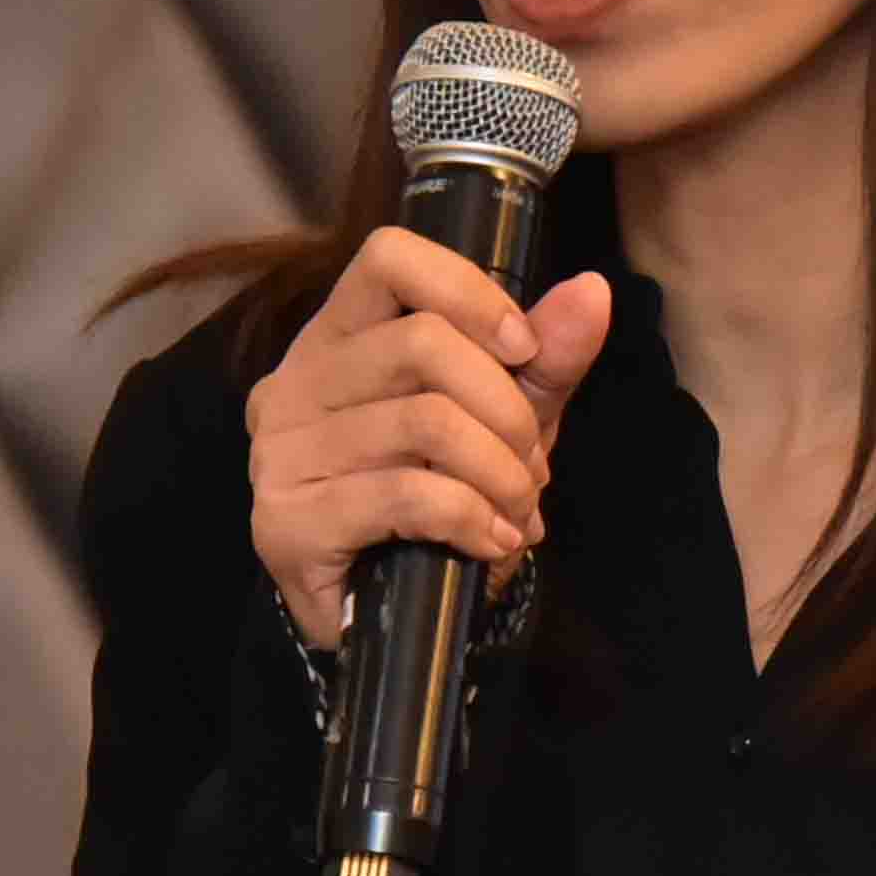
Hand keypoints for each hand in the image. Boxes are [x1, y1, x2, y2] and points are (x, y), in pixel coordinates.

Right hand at [247, 234, 615, 650]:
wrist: (385, 616)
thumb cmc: (436, 500)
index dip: (471, 294)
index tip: (525, 351)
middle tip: (531, 465)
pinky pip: (404, 496)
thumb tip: (594, 290)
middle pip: (421, 344)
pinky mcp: (285, 521)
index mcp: (338, 336)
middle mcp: (295, 382)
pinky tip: (490, 541)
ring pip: (424, 423)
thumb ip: (545, 360)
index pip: (388, 258)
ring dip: (501, 475)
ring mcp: (281, 452)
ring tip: (518, 511)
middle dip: (507, 409)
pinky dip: (470, 519)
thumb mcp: (503, 420)